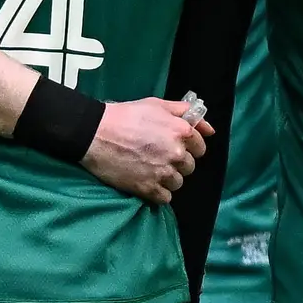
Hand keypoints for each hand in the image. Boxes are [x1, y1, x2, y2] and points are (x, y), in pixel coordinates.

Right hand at [86, 93, 210, 202]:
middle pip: (189, 167)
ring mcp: (163, 172)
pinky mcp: (149, 188)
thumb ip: (184, 112)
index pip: (200, 148)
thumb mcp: (156, 104)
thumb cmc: (124, 115)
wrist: (94, 134)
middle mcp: (176, 153)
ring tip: (149, 169)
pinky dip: (157, 193)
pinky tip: (145, 181)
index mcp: (181, 131)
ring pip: (177, 183)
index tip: (175, 147)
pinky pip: (165, 198)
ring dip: (167, 179)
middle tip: (157, 157)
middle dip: (176, 163)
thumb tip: (208, 127)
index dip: (189, 148)